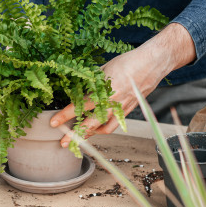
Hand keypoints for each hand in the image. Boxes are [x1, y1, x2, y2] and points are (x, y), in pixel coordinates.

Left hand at [50, 23, 196, 147]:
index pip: (79, 107)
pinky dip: (104, 129)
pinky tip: (97, 129)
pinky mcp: (129, 111)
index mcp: (104, 91)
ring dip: (90, 135)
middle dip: (75, 135)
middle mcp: (113, 103)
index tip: (53, 123)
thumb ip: (91, 83)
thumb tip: (78, 91)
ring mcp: (122, 109)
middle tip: (62, 143)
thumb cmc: (127, 63)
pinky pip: (114, 124)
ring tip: (79, 139)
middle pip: (90, 124)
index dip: (65, 116)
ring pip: (104, 129)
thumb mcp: (104, 70)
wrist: (152, 64)